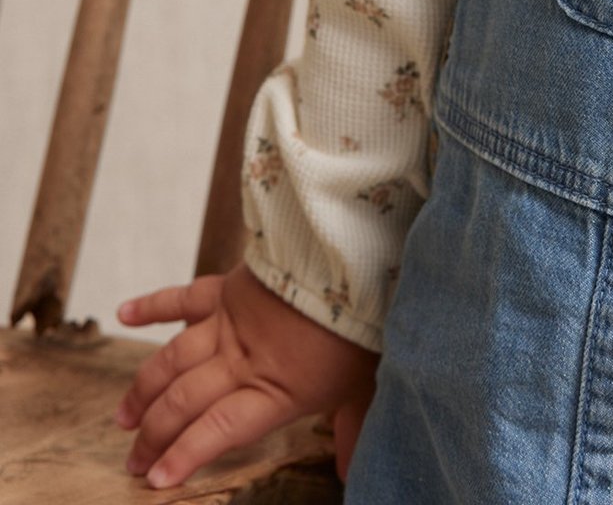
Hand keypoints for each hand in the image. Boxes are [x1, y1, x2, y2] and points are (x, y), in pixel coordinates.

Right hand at [115, 262, 378, 488]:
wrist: (356, 257)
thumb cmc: (363, 324)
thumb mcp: (363, 384)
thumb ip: (350, 428)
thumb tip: (350, 472)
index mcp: (273, 390)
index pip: (218, 432)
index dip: (184, 456)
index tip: (156, 480)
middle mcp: (242, 360)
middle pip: (185, 402)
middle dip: (154, 435)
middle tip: (131, 461)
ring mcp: (230, 322)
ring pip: (174, 360)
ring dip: (144, 390)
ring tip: (124, 418)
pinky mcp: (228, 287)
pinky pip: (183, 297)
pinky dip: (152, 305)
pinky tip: (123, 314)